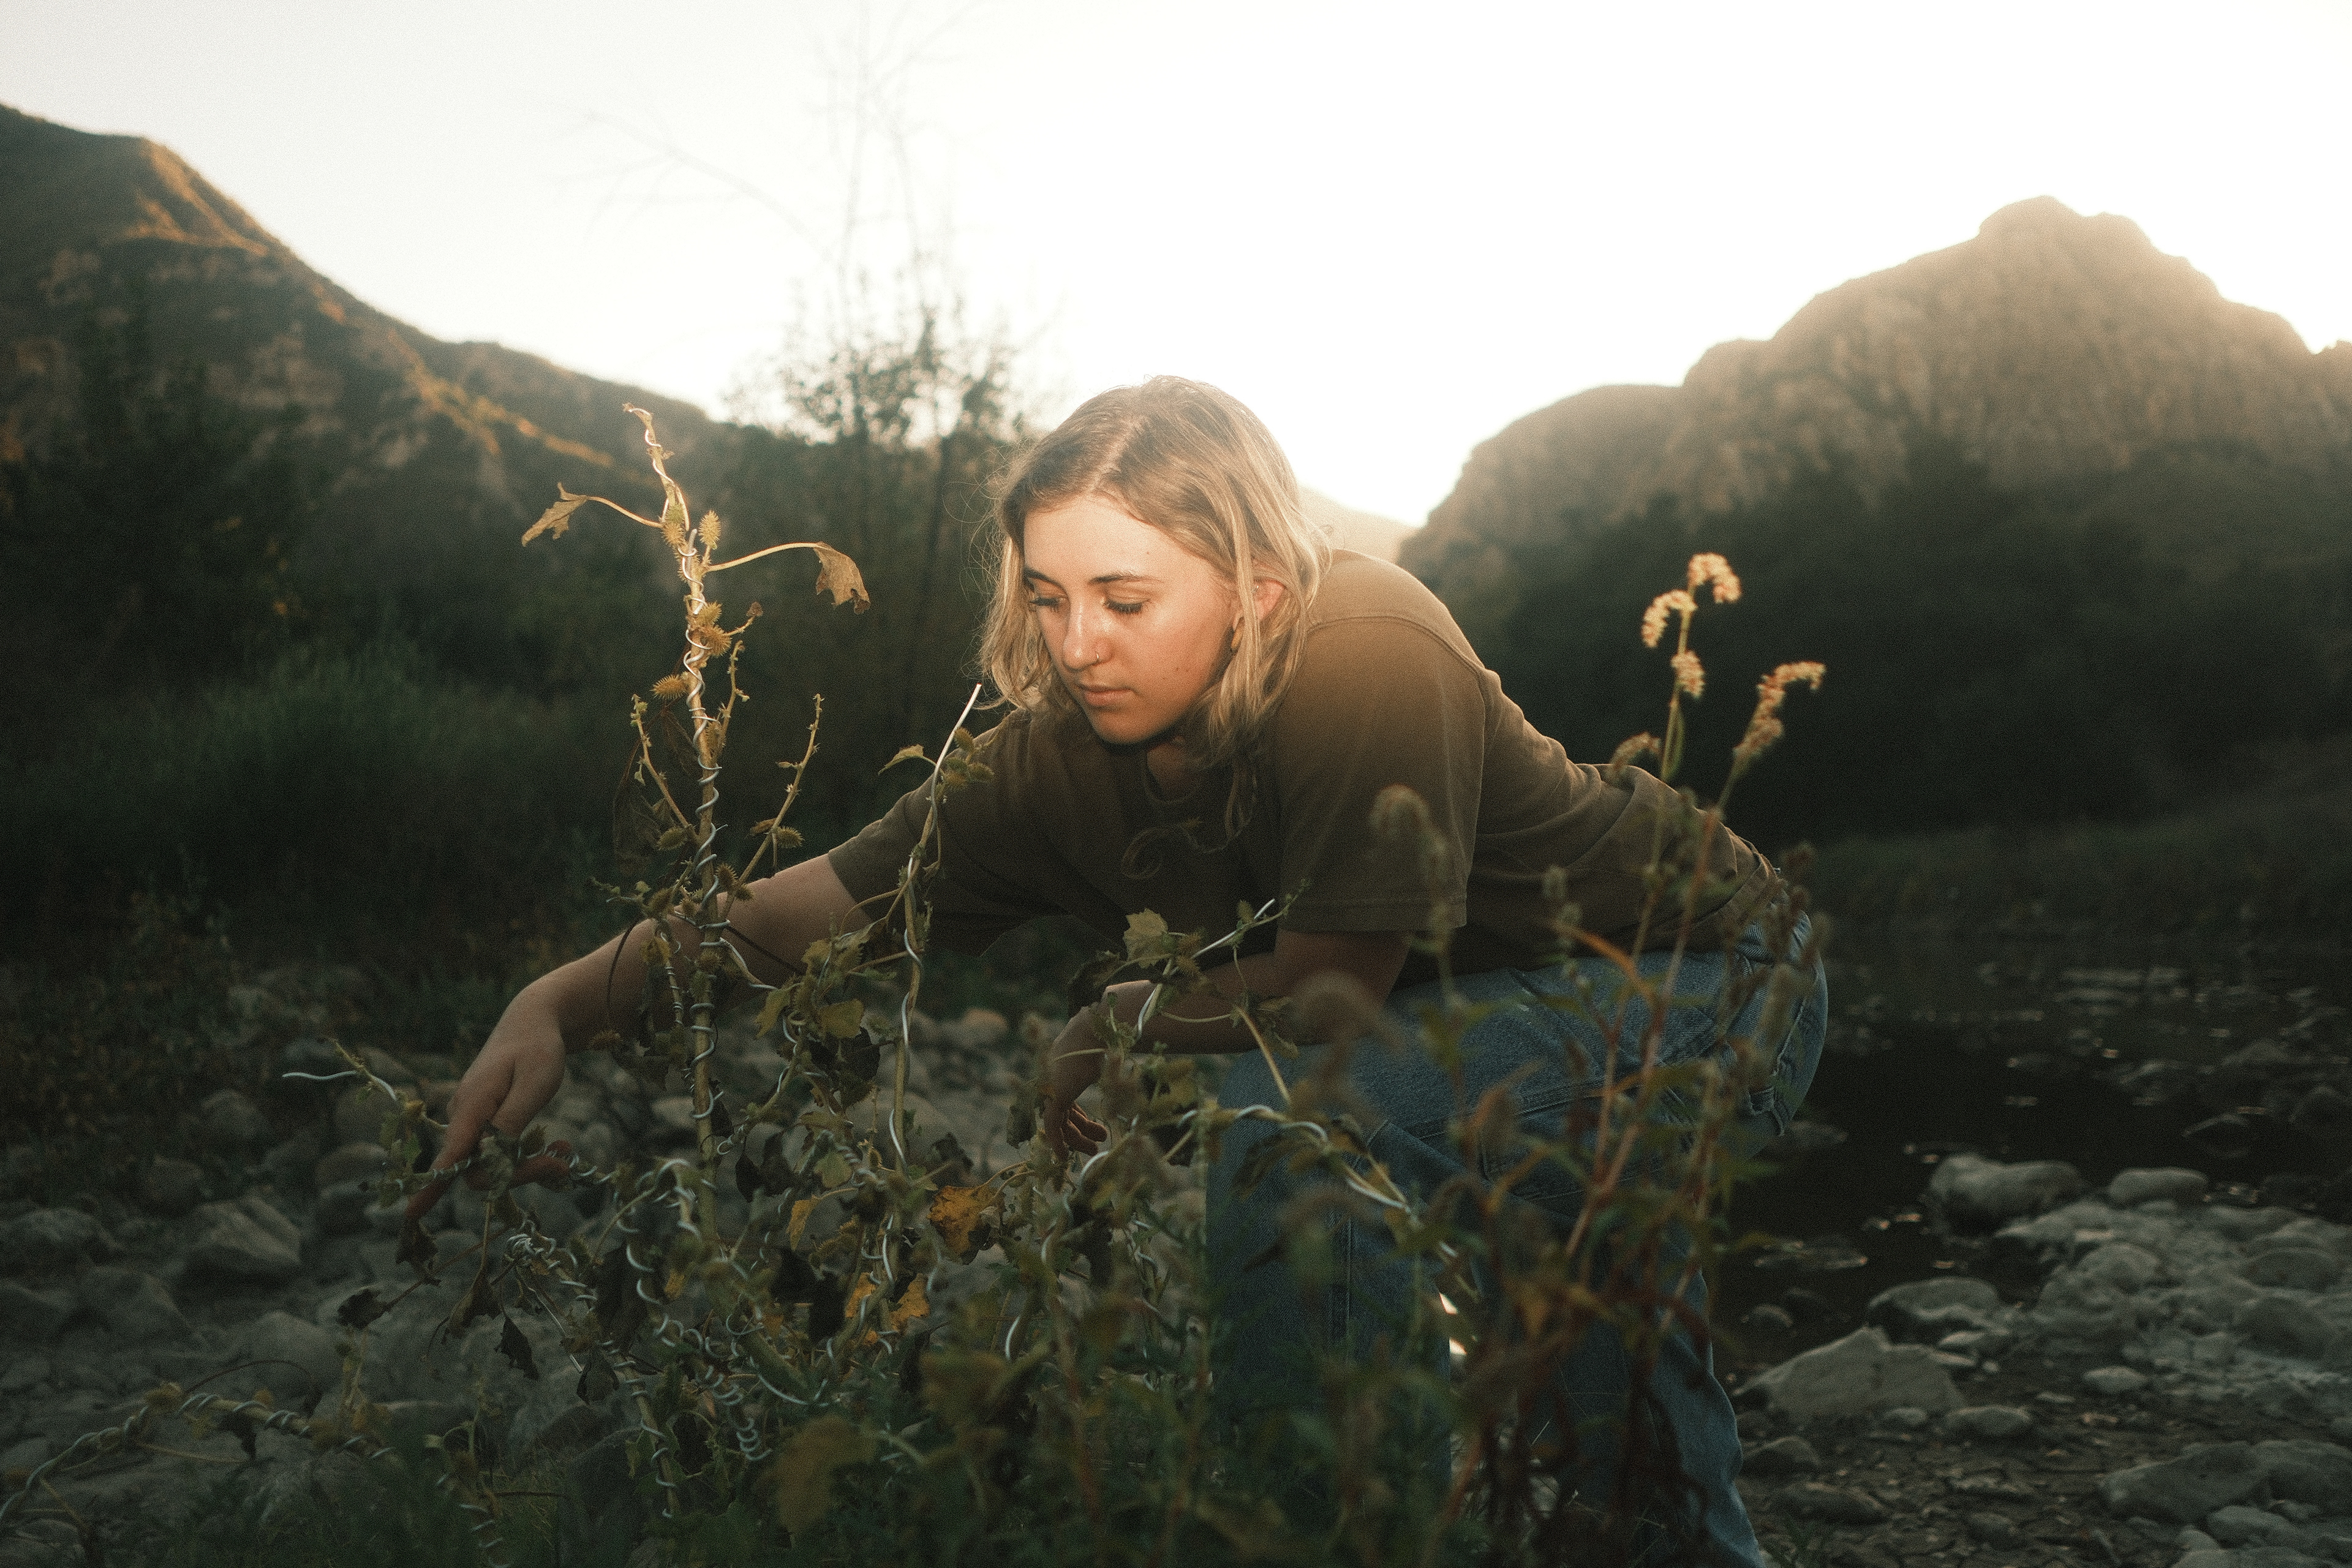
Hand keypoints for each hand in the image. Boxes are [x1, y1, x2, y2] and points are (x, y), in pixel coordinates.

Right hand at [404, 1009, 573, 1222]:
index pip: (448, 1156)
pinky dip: (526, 1154)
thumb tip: (488, 1161)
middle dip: (519, 1173)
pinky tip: (557, 1147)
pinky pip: (499, 1151)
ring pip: (492, 1162)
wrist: (532, 1021)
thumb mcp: (534, 1085)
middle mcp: (463, 1117)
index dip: (431, 1188)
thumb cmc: (537, 1049)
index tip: (410, 1216)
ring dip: (528, 1164)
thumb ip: (510, 1124)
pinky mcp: (483, 1122)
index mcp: (471, 1106)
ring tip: (565, 1151)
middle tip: (562, 1164)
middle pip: (479, 1168)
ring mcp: (472, 1120)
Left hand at [1042, 1005, 1108, 1156]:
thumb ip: (1103, 1063)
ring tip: (1095, 1151)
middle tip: (1098, 1144)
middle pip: (1065, 1113)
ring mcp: (1052, 1088)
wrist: (1094, 1033)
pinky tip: (1062, 1157)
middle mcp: (1055, 1080)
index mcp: (1064, 1071)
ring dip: (1076, 1140)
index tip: (1095, 1132)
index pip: (1068, 1102)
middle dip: (1081, 1131)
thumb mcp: (1103, 1056)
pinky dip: (1056, 1141)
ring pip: (1061, 1122)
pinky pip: (1051, 1125)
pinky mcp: (1052, 1096)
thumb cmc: (1104, 1040)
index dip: (1080, 1119)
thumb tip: (1118, 1061)